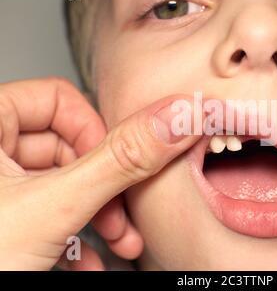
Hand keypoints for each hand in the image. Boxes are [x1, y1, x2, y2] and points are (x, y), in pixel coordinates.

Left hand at [0, 77, 200, 269]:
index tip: (114, 172)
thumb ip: (120, 160)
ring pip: (63, 185)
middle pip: (67, 147)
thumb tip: (173, 118)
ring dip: (97, 216)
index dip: (95, 133)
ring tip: (117, 244)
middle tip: (122, 216)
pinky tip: (87, 262)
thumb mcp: (53, 207)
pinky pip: (48, 212)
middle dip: (103, 187)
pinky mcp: (6, 219)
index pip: (57, 100)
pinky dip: (74, 236)